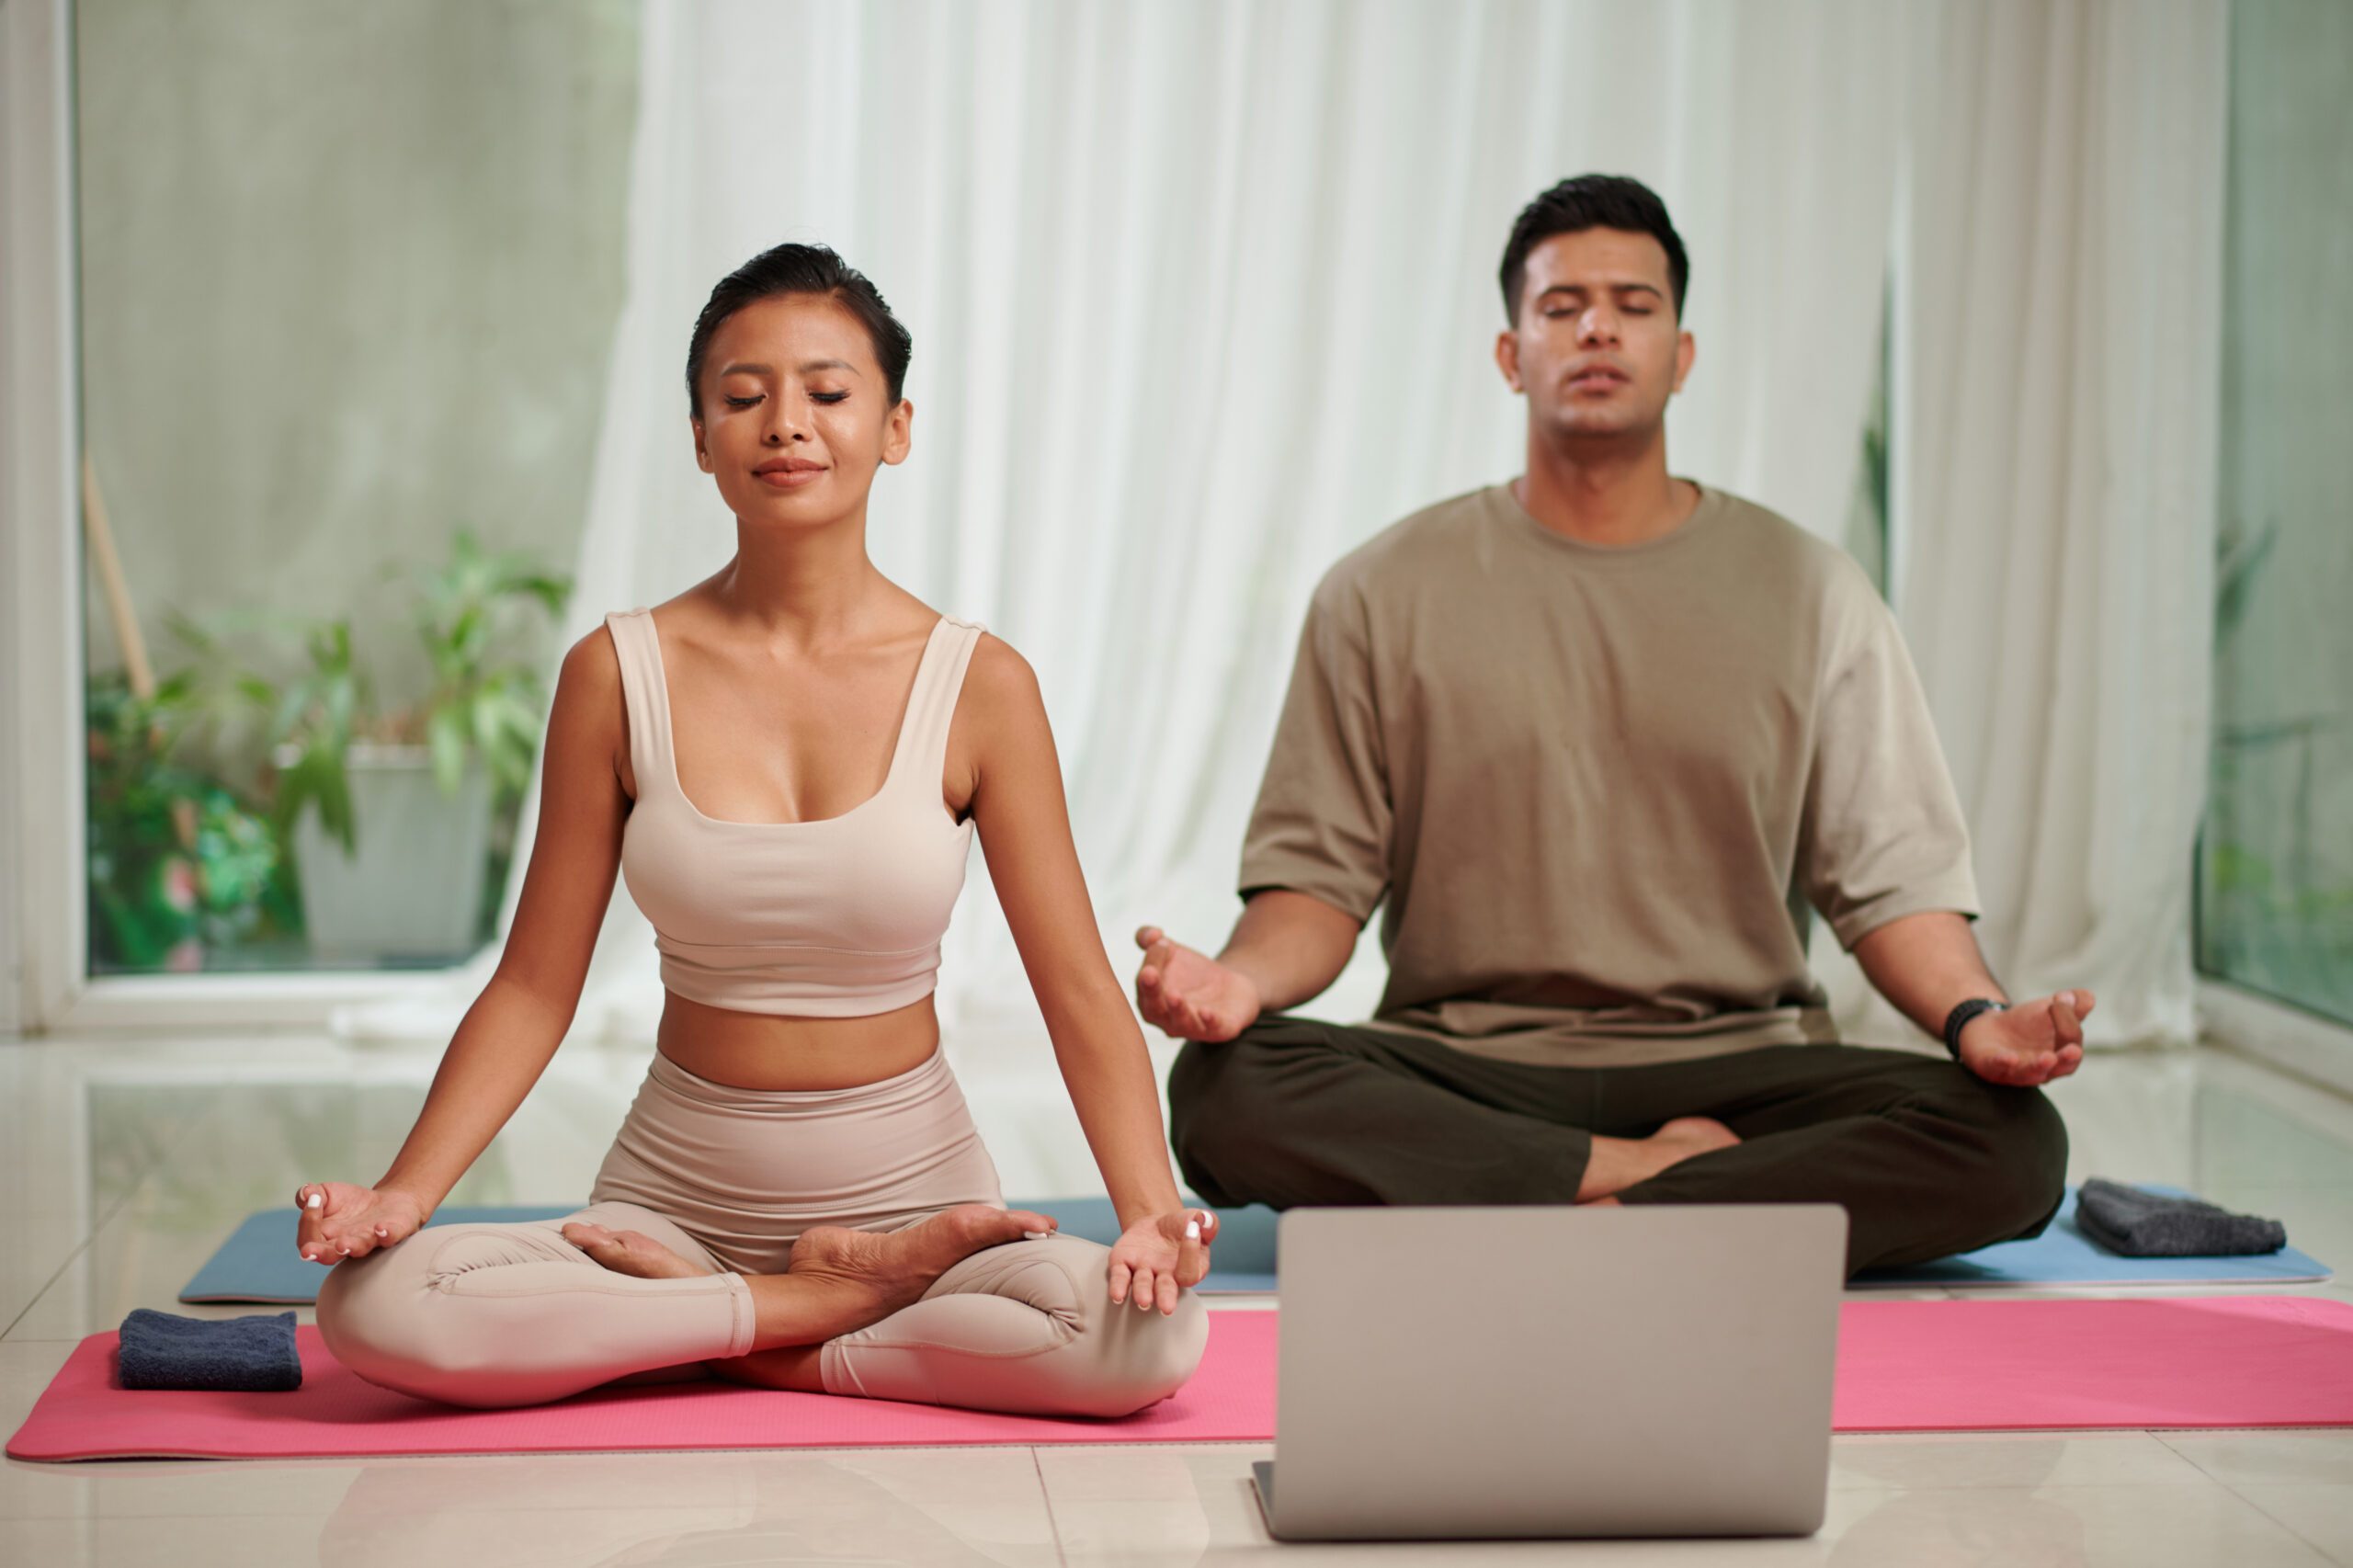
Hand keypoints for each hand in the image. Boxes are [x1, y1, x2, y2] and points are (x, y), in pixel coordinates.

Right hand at [294, 1181, 428, 1262]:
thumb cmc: (351, 1202)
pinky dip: (386, 1234)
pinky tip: (380, 1229)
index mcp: (326, 1238)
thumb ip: (313, 1194)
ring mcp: (371, 1239)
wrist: (388, 1198)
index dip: (307, 1223)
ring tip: (343, 1244)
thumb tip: (305, 1193)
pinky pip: (391, 1235)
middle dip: (320, 1252)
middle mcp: (347, 1244)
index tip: (314, 1201)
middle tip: (309, 1251)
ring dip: (351, 1246)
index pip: (308, 1239)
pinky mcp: (394, 1231)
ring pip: (359, 1248)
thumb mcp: (328, 1194)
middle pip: (329, 1255)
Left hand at [1107, 1207, 1220, 1315]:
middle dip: (1166, 1298)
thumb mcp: (1197, 1220)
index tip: (1192, 1231)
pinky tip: (1117, 1295)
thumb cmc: (1181, 1228)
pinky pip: (1120, 1277)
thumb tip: (1204, 1221)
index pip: (1191, 1270)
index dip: (1191, 1252)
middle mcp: (1167, 1276)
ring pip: (1142, 1285)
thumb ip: (1207, 1222)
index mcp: (1190, 1268)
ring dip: (1142, 1293)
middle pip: (1166, 1290)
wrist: (1156, 1225)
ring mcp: (1145, 1273)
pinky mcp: (1123, 1265)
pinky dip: (1118, 1286)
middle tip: (1166, 1308)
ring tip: (1143, 1302)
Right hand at [1133, 926, 1261, 1041]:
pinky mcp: (1221, 1029)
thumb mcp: (1169, 950)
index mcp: (1150, 1001)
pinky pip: (1214, 1028)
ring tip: (1173, 995)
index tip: (1158, 944)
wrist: (1230, 986)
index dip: (1149, 965)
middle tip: (1149, 974)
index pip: (1145, 986)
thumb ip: (1150, 937)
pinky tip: (1206, 1012)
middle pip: (1155, 1009)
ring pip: (1182, 1023)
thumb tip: (1152, 935)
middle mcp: (1167, 1020)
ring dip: (1177, 1010)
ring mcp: (1193, 1028)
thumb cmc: (1191, 973)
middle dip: (1152, 992)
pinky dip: (1209, 1022)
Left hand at [1957, 991, 2093, 1086]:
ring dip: (2039, 1066)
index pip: (2071, 1044)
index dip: (2070, 1025)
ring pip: (2030, 1073)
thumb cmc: (2027, 1024)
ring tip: (2047, 1058)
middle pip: (2057, 1068)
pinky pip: (1997, 1068)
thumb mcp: (2051, 1009)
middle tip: (2073, 1051)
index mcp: (2061, 1056)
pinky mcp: (1990, 1067)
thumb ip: (2072, 1004)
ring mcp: (2015, 1071)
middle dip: (2066, 1060)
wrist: (1989, 1027)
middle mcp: (2041, 1070)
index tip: (2061, 1002)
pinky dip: (2003, 1063)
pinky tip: (2009, 1057)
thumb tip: (2088, 998)